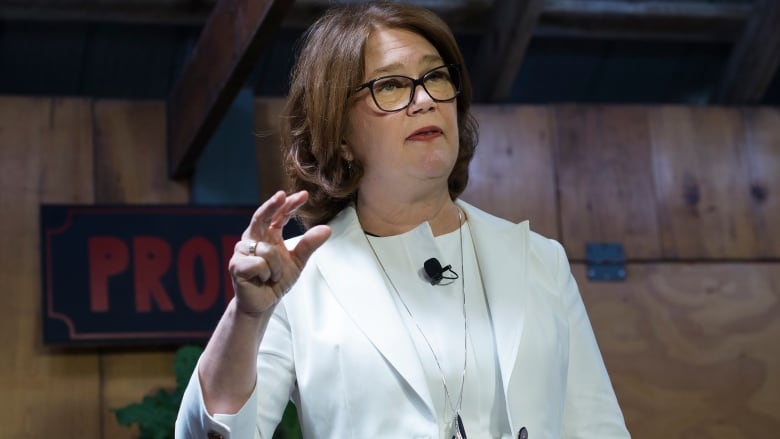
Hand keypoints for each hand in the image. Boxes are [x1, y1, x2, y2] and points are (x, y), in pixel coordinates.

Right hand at [229, 190, 330, 314]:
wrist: (262, 304)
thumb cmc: (277, 281)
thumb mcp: (297, 262)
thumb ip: (308, 245)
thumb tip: (326, 229)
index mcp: (268, 234)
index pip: (279, 215)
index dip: (290, 205)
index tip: (304, 195)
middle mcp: (253, 238)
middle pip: (261, 216)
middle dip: (271, 205)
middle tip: (282, 195)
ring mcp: (242, 251)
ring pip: (267, 250)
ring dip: (276, 266)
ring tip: (272, 277)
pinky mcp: (235, 265)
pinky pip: (258, 264)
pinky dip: (266, 274)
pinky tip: (261, 280)